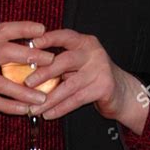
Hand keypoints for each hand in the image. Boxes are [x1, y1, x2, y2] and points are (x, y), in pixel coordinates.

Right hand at [0, 21, 54, 139]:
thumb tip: (27, 44)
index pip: (3, 29)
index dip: (23, 28)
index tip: (42, 29)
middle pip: (5, 52)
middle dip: (30, 56)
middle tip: (50, 61)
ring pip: (2, 83)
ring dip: (25, 91)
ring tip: (42, 96)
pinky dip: (11, 107)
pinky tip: (25, 109)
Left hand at [24, 29, 147, 133]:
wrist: (122, 91)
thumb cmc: (91, 75)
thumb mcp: (77, 63)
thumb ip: (59, 61)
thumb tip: (28, 69)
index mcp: (84, 42)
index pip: (64, 36)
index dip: (48, 39)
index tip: (30, 45)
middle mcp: (93, 53)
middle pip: (65, 61)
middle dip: (44, 73)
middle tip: (27, 83)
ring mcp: (100, 69)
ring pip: (69, 85)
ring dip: (50, 98)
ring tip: (34, 107)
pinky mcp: (104, 87)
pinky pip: (77, 99)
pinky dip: (61, 108)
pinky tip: (49, 114)